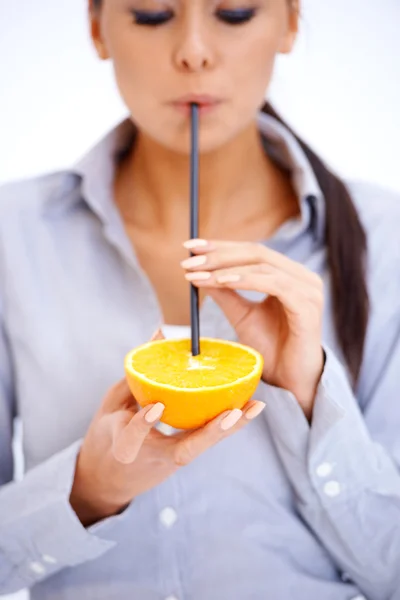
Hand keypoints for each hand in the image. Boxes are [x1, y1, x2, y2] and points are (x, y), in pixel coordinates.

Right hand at [70, 337, 264, 525]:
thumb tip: (160, 335)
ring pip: (203, 447)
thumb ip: (133, 377)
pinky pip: (206, 442)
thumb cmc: (105, 439)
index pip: (134, 437)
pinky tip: (246, 409)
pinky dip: (226, 426)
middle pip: (186, 450)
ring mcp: (170, 463)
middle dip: (213, 432)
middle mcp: (151, 459)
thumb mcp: (109, 409)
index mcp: (122, 448)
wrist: (105, 482)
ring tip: (254, 406)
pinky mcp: (181, 459)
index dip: (144, 423)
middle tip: (236, 412)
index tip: (155, 408)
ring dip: (230, 428)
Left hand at [182, 240, 324, 419]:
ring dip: (226, 267)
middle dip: (219, 253)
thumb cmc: (271, 349)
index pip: (252, 251)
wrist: (290, 381)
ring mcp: (308, 289)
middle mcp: (302, 277)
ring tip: (198, 273)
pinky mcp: (307, 305)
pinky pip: (274, 284)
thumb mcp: (242, 316)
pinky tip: (222, 281)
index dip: (221, 246)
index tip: (191, 248)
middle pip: (256, 252)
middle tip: (190, 258)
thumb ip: (225, 293)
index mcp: (288, 275)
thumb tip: (198, 272)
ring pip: (262, 265)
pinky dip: (245, 279)